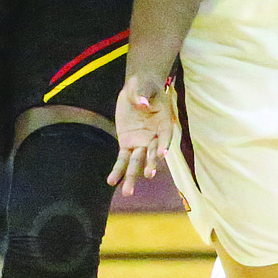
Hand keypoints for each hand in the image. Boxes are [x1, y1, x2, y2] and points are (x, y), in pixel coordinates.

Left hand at [108, 75, 171, 195]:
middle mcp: (154, 136)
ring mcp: (141, 142)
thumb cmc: (144, 85)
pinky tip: (112, 181)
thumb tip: (142, 103)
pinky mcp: (127, 143)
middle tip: (148, 175)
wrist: (137, 88)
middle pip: (152, 153)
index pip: (165, 135)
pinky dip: (118, 170)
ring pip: (137, 161)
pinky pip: (123, 158)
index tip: (162, 154)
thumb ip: (144, 94)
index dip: (164, 144)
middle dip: (151, 165)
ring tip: (127, 192)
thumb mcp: (144, 85)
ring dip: (132, 176)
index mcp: (164, 123)